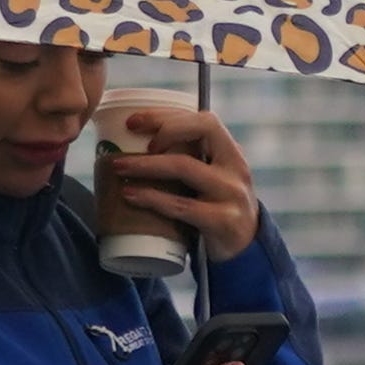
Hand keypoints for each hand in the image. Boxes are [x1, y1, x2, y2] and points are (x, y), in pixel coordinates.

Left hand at [107, 107, 261, 260]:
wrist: (245, 248)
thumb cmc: (216, 206)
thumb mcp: (213, 178)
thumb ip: (189, 160)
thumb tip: (132, 144)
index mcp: (231, 152)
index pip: (204, 120)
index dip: (168, 116)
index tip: (134, 120)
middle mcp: (235, 167)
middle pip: (201, 132)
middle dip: (161, 130)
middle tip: (130, 136)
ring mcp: (231, 194)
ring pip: (185, 167)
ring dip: (146, 164)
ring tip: (119, 167)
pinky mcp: (222, 221)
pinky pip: (181, 205)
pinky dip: (152, 198)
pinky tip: (131, 195)